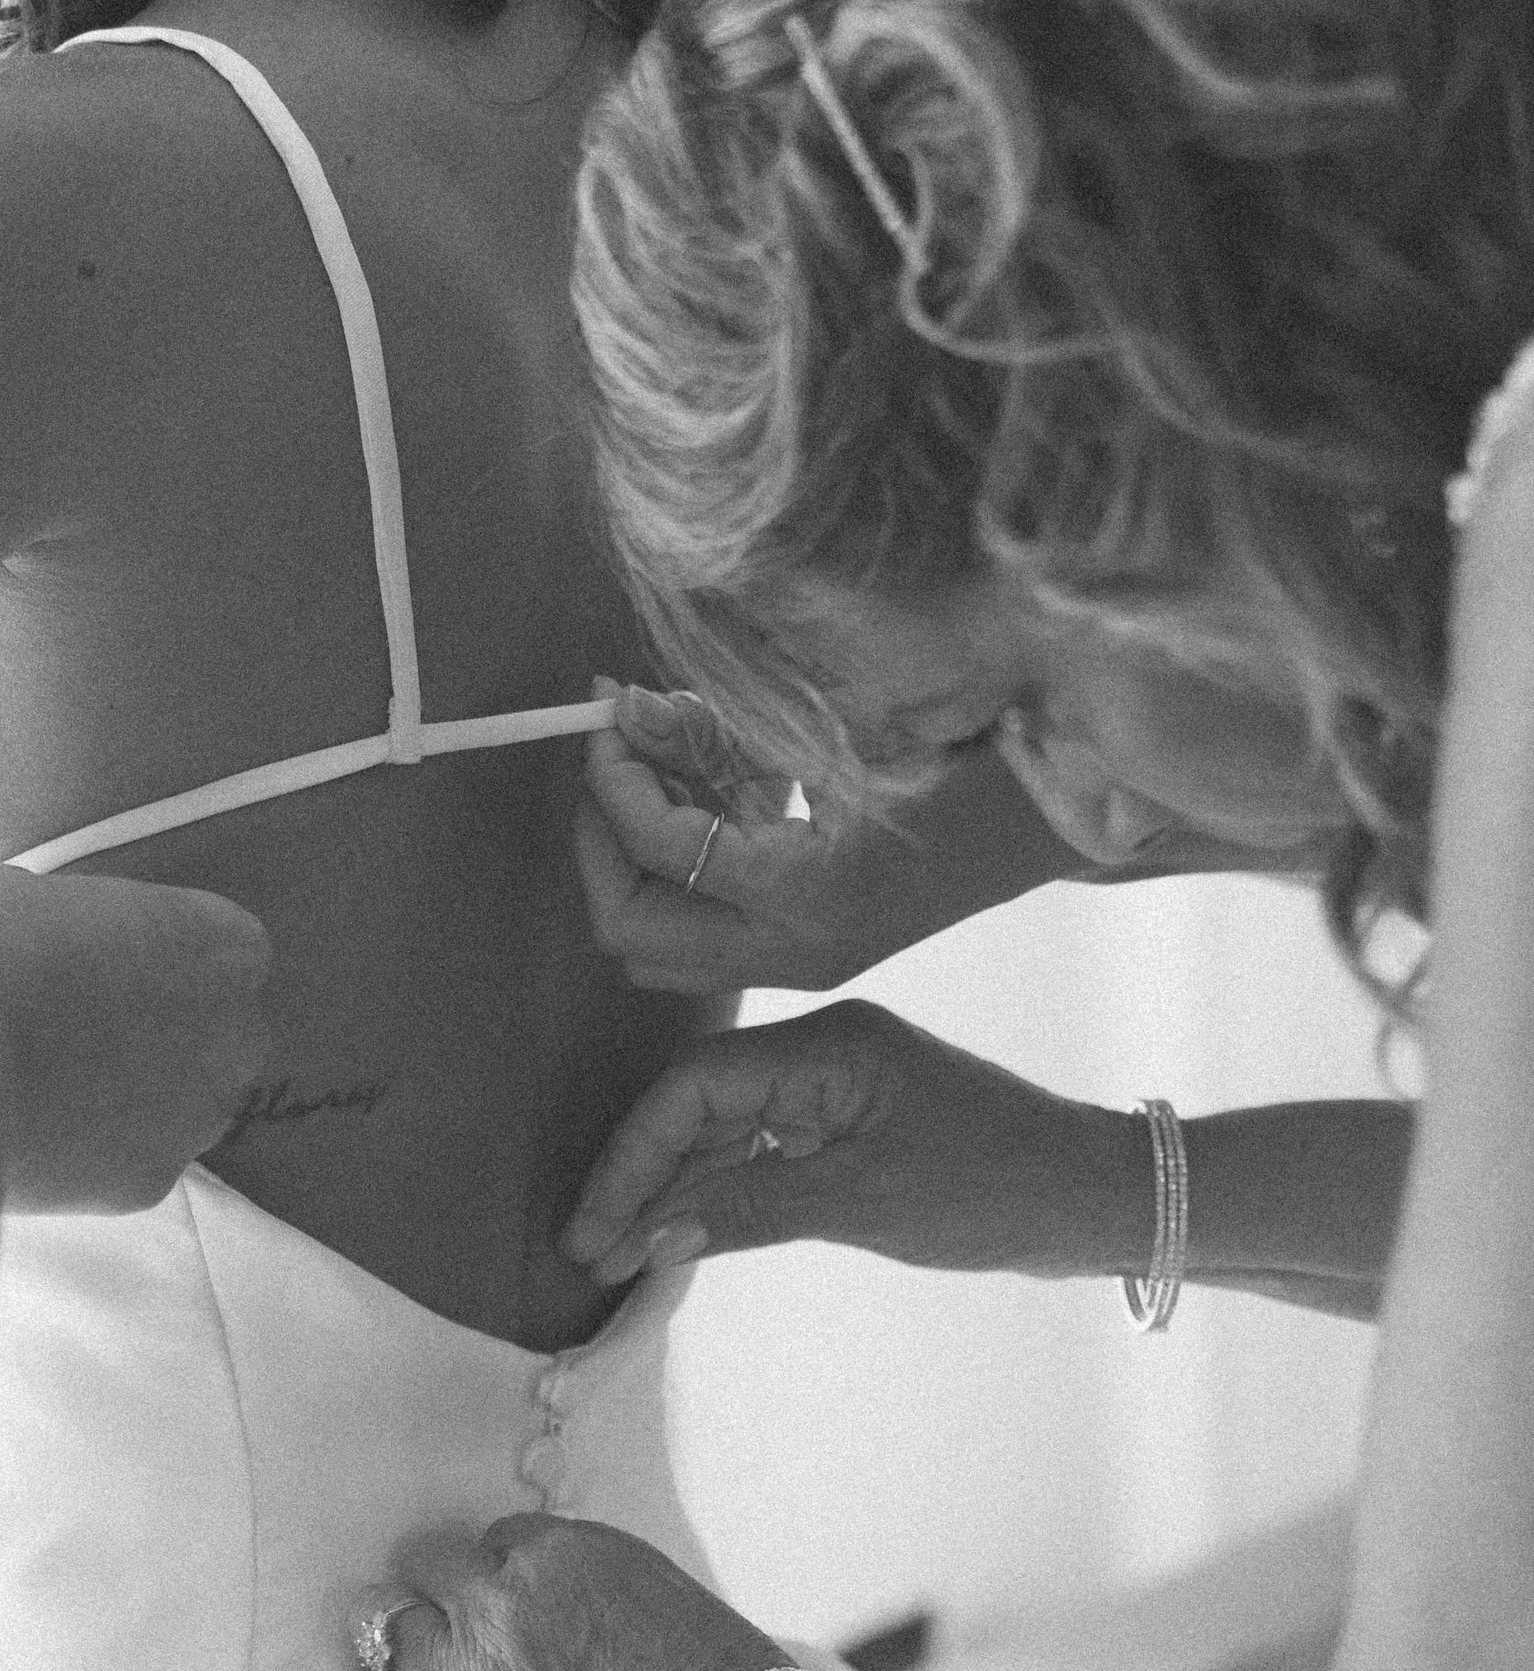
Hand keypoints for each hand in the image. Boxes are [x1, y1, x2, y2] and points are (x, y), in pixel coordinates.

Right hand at [0, 864, 272, 1211]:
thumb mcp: (46, 897)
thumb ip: (95, 935)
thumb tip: (80, 959)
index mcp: (224, 945)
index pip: (226, 950)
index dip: (164, 958)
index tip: (108, 964)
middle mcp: (236, 1034)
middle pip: (221, 1035)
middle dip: (169, 1034)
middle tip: (80, 1028)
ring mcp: (200, 1117)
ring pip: (186, 1107)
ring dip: (139, 1098)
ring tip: (53, 1085)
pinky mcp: (153, 1183)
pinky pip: (136, 1162)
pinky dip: (97, 1154)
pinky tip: (39, 1133)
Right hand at [564, 999, 1142, 1287]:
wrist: (1095, 1196)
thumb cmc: (994, 1189)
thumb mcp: (862, 1204)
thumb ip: (748, 1211)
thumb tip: (649, 1235)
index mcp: (825, 1046)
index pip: (692, 1088)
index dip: (631, 1157)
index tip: (593, 1227)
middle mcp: (823, 1052)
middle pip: (699, 1106)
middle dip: (641, 1179)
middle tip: (589, 1252)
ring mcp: (839, 1089)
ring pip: (727, 1132)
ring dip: (675, 1193)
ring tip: (621, 1256)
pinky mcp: (856, 1125)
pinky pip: (765, 1151)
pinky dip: (723, 1194)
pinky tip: (684, 1236)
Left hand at [576, 692, 1085, 996]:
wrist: (1069, 808)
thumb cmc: (973, 751)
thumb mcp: (848, 725)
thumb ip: (722, 728)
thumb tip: (626, 711)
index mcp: (812, 894)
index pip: (660, 850)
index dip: (615, 778)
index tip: (607, 715)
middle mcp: (796, 950)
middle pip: (631, 931)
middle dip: (601, 837)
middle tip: (608, 753)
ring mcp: (803, 959)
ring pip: (661, 937)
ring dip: (641, 843)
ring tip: (665, 744)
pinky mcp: (809, 945)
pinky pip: (708, 917)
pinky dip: (688, 848)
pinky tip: (714, 768)